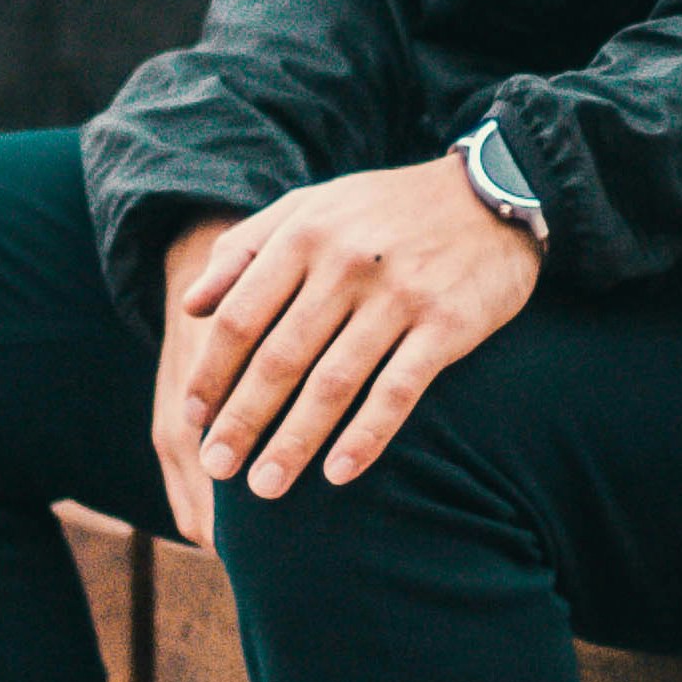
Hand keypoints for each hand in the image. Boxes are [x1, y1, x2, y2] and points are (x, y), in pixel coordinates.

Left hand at [162, 158, 543, 526]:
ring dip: (295, 440)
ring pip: (334, 382)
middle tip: (217, 468)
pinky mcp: (447, 324)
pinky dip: (367, 435)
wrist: (491, 194)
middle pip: (280, 357)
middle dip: (242, 419)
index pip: (241, 316)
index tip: (194, 419)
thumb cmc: (384, 210)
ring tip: (266, 487)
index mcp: (305, 234)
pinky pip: (399, 390)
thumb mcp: (310, 208)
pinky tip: (339, 473)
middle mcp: (347, 264)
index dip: (212, 372)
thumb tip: (190, 305)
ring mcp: (399, 295)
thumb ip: (245, 249)